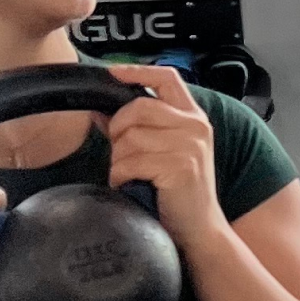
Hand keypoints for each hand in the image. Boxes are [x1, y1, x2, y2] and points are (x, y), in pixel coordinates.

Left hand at [105, 64, 223, 243]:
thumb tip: (99, 111)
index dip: (137, 71)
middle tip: (122, 155)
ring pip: (130, 137)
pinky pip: (130, 162)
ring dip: (119, 160)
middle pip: (138, 107)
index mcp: (194, 118)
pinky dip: (121, 177)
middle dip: (119, 130)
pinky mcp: (179, 167)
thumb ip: (137, 129)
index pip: (167, 78)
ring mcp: (189, 146)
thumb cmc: (179, 192)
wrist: (200, 229)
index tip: (112, 72)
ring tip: (130, 176)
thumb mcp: (164, 153)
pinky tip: (131, 186)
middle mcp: (196, 127)